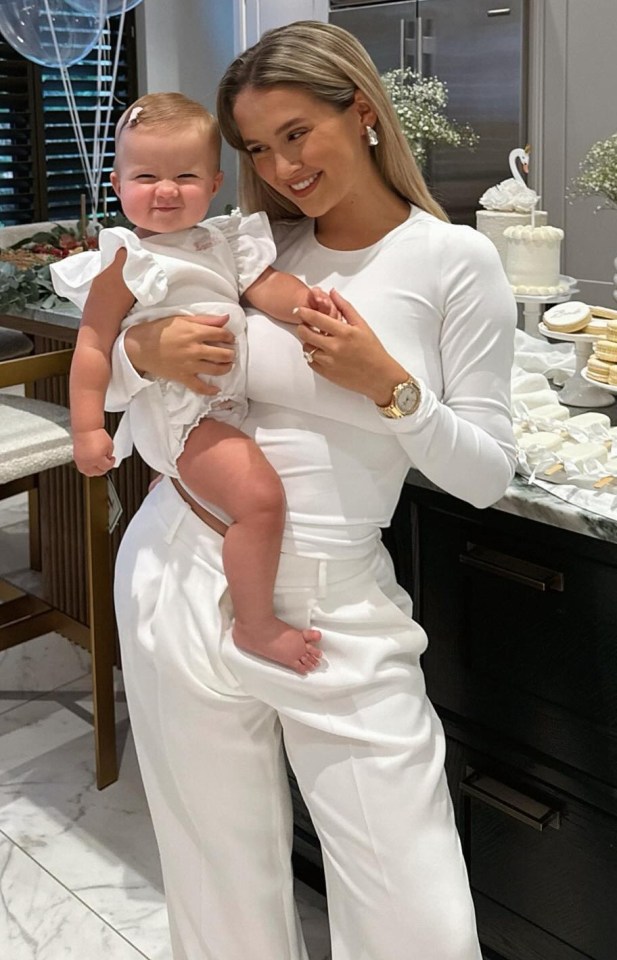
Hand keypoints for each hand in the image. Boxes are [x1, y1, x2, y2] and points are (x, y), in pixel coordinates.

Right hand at [73, 428, 114, 476]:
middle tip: (106, 464)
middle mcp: (89, 462)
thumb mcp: (109, 445)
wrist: (85, 429)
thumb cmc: (96, 434)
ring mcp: (81, 461)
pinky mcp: (76, 459)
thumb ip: (109, 454)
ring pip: (89, 473)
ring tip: (98, 466)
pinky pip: (82, 468)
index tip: (112, 459)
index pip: (107, 467)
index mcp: (98, 459)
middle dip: (104, 468)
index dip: (112, 462)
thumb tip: (108, 459)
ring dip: (95, 471)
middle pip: (98, 472)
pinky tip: (91, 464)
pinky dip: (87, 468)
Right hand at [123, 314, 235, 395]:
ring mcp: (189, 365)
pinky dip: (210, 390)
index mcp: (195, 333)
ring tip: (228, 365)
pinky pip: (199, 387)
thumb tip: (226, 318)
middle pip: (223, 354)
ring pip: (216, 370)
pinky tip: (216, 389)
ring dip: (226, 368)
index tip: (230, 338)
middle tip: (231, 353)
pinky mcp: (183, 377)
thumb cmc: (159, 330)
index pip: (222, 334)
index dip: (229, 336)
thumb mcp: (182, 319)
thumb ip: (205, 319)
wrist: (140, 346)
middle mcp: (195, 350)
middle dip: (231, 353)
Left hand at [295, 289, 407, 403]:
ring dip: (308, 342)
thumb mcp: (362, 325)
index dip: (304, 312)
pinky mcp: (327, 374)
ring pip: (306, 348)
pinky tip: (321, 352)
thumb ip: (345, 307)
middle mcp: (334, 347)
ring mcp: (329, 362)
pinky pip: (310, 362)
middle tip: (305, 325)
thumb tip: (332, 293)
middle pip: (305, 333)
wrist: (379, 376)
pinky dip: (312, 355)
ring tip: (317, 340)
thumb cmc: (373, 350)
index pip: (316, 318)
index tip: (299, 309)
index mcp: (344, 332)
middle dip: (302, 327)